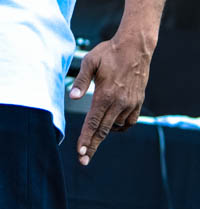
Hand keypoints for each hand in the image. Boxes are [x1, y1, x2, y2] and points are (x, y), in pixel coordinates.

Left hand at [68, 34, 150, 165]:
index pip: (93, 123)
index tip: (80, 153)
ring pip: (115, 126)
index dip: (86, 139)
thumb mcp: (91, 61)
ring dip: (104, 133)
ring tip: (93, 137)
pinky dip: (119, 126)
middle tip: (84, 161)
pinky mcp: (137, 102)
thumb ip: (81, 81)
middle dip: (92, 146)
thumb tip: (72, 97)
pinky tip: (111, 124)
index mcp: (105, 95)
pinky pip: (128, 121)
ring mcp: (130, 104)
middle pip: (103, 131)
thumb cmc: (110, 52)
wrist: (136, 47)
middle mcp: (119, 103)